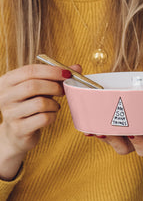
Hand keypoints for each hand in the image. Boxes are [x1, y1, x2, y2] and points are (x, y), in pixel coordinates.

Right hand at [0, 64, 80, 179]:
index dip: (52, 71)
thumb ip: (56, 77)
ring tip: (55, 106)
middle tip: (63, 91)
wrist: (17, 133)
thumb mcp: (40, 89)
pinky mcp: (19, 129)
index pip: (30, 70)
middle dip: (54, 87)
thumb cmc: (30, 105)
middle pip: (33, 86)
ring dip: (54, 104)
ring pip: (40, 103)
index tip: (67, 74)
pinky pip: (44, 118)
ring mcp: (10, 113)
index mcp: (8, 81)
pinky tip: (50, 115)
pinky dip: (53, 116)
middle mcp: (4, 96)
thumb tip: (77, 67)